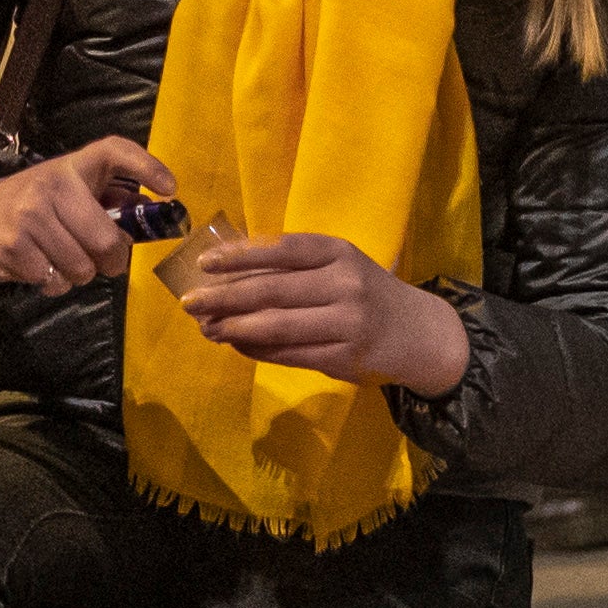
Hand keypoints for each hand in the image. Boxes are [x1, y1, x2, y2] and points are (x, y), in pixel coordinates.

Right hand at [0, 134, 175, 289]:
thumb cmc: (37, 206)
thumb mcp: (69, 192)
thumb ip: (106, 201)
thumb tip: (147, 218)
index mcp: (73, 166)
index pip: (115, 151)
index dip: (147, 166)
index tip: (170, 189)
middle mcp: (52, 184)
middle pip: (106, 241)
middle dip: (112, 263)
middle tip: (104, 263)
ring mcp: (30, 215)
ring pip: (82, 268)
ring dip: (79, 276)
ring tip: (62, 261)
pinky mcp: (13, 246)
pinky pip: (55, 282)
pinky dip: (55, 285)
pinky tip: (41, 268)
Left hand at [176, 231, 469, 394]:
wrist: (417, 334)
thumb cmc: (366, 292)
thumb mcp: (339, 266)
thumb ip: (294, 267)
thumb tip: (227, 275)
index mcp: (339, 253)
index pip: (282, 250)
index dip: (240, 256)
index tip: (204, 264)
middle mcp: (345, 284)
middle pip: (272, 291)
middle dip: (224, 297)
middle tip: (189, 303)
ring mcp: (345, 323)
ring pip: (276, 327)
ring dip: (234, 328)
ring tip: (207, 327)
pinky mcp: (342, 358)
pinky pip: (287, 354)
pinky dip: (256, 350)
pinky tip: (236, 344)